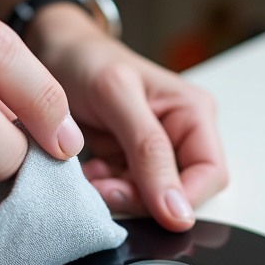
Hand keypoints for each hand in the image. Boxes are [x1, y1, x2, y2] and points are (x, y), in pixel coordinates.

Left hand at [29, 5, 227, 232]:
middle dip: (144, 198)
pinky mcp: (128, 161)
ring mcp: (154, 150)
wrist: (53, 52)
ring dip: (119, 194)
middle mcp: (181, 133)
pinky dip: (105, 188)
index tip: (150, 212)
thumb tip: (178, 209)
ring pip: (150, 199)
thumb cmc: (87, 60)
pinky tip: (90, 171)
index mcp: (194, 112)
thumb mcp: (117, 97)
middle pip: (181, 192)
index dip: (184, 200)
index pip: (211, 175)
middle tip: (106, 187)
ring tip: (92, 174)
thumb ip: (149, 152)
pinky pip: (125, 192)